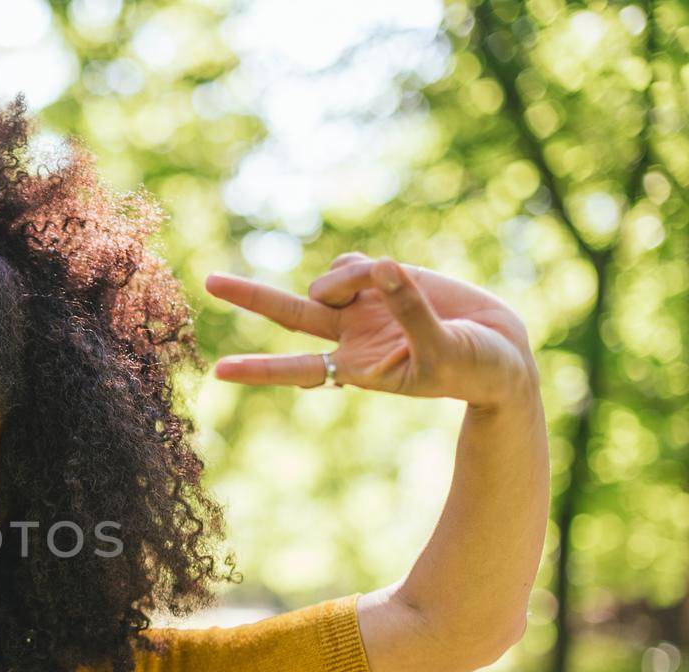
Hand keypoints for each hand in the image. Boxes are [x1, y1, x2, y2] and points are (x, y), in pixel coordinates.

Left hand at [204, 253, 536, 409]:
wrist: (500, 350)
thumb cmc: (472, 368)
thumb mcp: (441, 349)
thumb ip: (408, 310)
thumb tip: (379, 268)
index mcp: (356, 369)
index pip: (297, 369)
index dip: (259, 369)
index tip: (219, 371)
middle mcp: (348, 338)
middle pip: (289, 314)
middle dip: (250, 297)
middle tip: (210, 281)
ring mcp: (361, 308)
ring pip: (331, 277)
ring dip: (354, 274)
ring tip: (391, 282)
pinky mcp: (380, 280)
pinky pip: (353, 261)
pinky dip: (366, 264)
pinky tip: (390, 276)